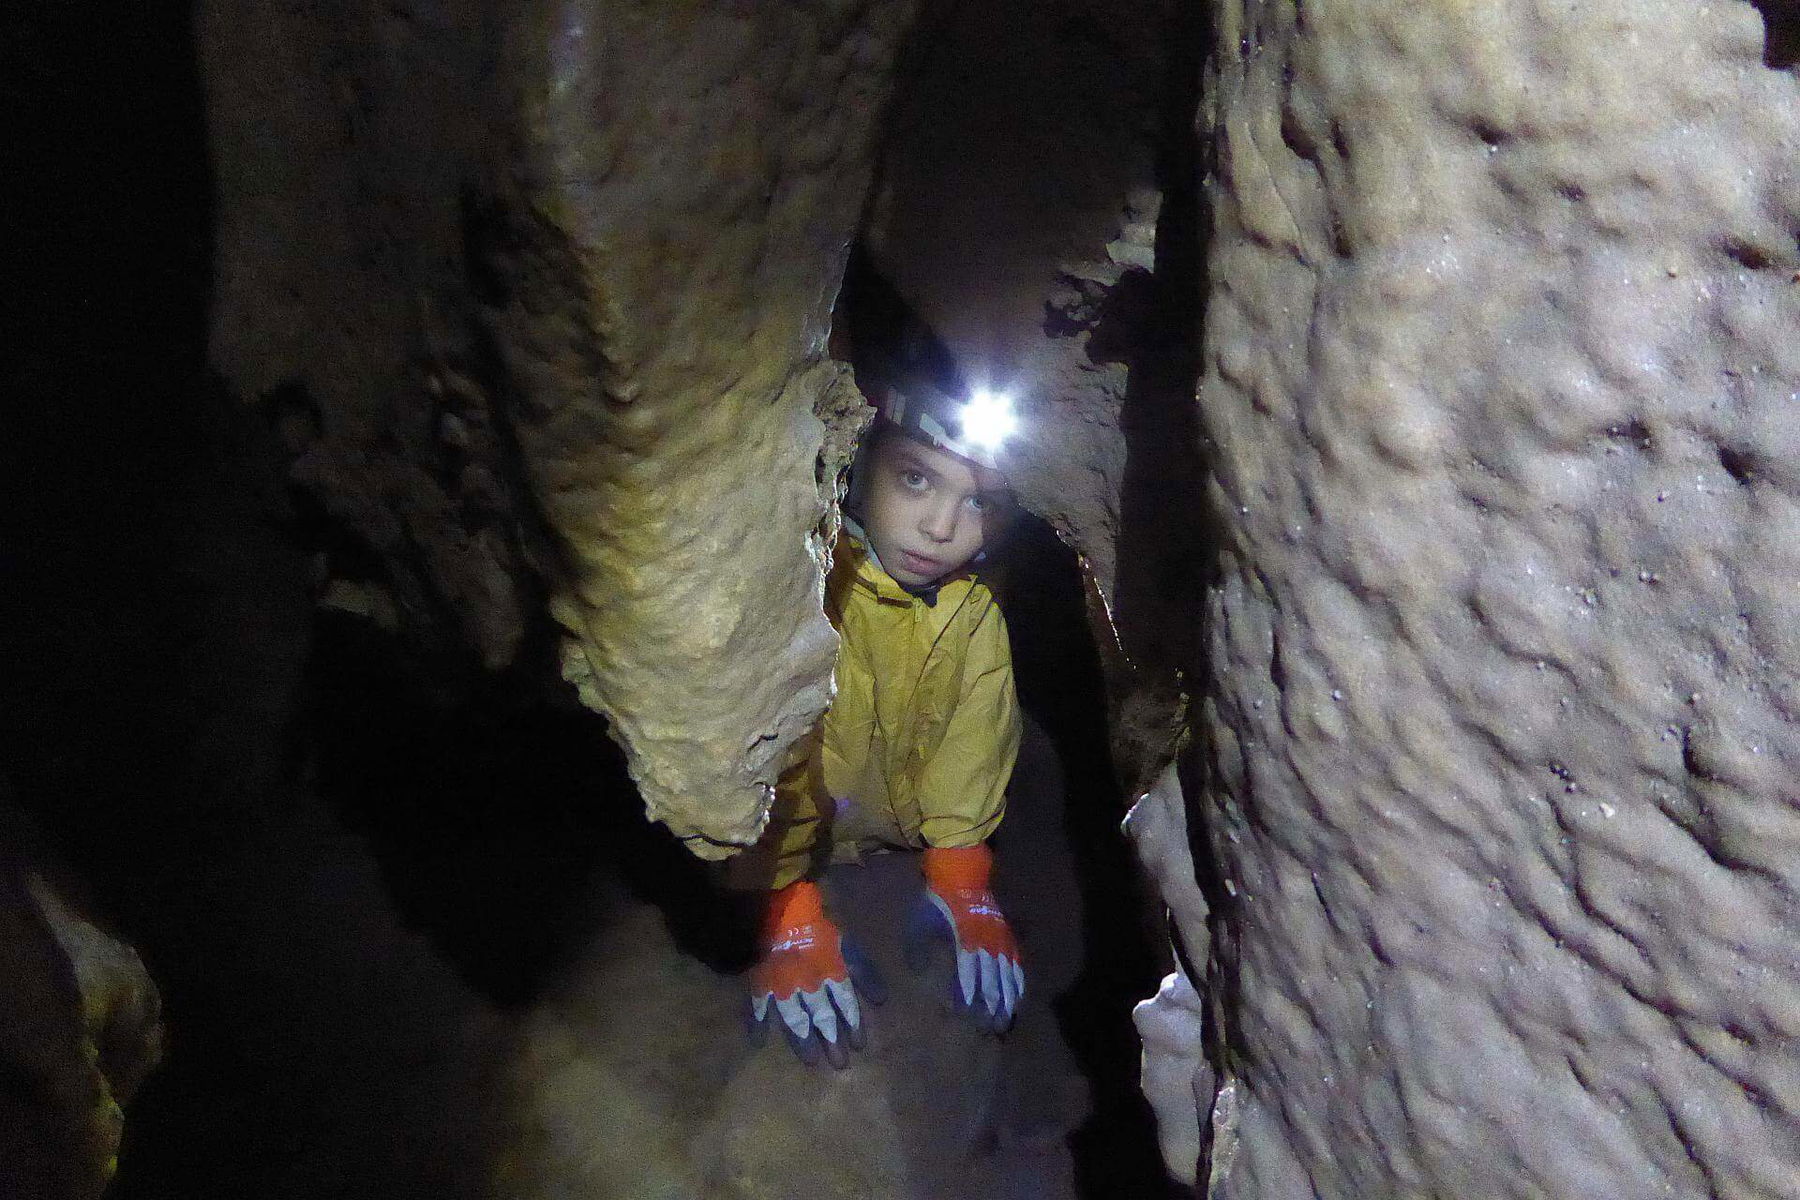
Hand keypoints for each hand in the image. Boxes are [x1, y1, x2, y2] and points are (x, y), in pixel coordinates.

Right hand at [749, 881, 884, 1067]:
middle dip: (832, 1042)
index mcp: (831, 975)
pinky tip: (758, 1041)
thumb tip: (881, 1001)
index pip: (845, 1007)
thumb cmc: (816, 926)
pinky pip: (756, 1009)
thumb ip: (863, 972)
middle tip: (840, 1065)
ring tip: (810, 1061)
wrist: (776, 912)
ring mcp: (782, 989)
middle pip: (822, 1020)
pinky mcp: (758, 985)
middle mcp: (809, 989)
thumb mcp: (846, 944)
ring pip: (794, 1022)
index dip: (853, 1026)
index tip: (858, 1046)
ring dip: (802, 1042)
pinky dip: (757, 1025)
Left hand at [904, 844, 1024, 1031]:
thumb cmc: (938, 900)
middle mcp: (988, 941)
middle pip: (992, 978)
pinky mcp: (1008, 937)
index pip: (968, 972)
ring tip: (1005, 1021)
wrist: (963, 873)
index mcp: (966, 938)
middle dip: (991, 1005)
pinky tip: (1017, 998)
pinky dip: (1018, 983)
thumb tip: (918, 972)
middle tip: (989, 1029)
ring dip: (1007, 999)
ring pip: (1008, 975)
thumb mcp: (921, 920)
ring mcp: (1001, 939)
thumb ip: (919, 947)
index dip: (967, 994)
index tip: (965, 1015)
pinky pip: (1017, 964)